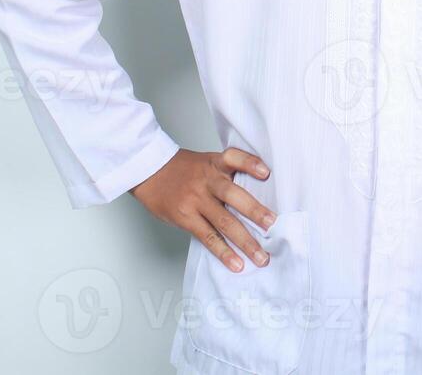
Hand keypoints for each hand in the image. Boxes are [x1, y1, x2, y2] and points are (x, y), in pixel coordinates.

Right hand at [130, 147, 277, 272]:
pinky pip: (208, 237)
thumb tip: (257, 196)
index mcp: (214, 163)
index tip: (266, 173)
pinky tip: (236, 263)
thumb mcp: (205, 161)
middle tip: (272, 224)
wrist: (149, 170)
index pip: (234, 157)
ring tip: (261, 256)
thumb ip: (227, 174)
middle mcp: (206, 180)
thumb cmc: (183, 169)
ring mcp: (195, 200)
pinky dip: (223, 252)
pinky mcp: (185, 218)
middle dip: (254, 211)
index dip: (250, 163)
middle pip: (233, 195)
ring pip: (224, 221)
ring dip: (245, 241)